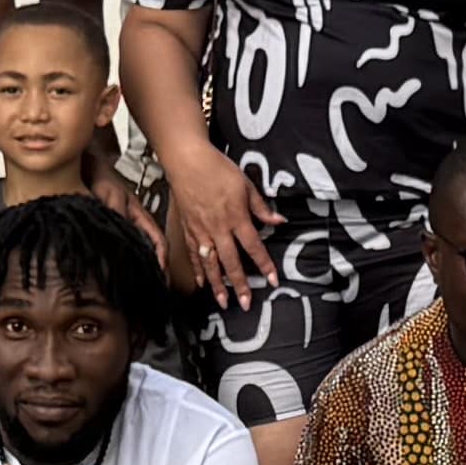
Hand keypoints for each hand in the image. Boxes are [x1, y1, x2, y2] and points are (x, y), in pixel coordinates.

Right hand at [163, 147, 276, 305]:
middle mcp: (218, 229)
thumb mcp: (246, 185)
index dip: (264, 265)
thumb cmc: (217, 169)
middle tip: (246, 304)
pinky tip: (202, 283)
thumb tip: (279, 221)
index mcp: (236, 217)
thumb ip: (261, 207)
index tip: (272, 281)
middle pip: (231, 262)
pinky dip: (198, 270)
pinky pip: (194, 255)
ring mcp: (201, 231)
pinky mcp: (188, 229)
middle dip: (240, 285)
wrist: (187, 161)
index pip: (254, 247)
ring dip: (218, 285)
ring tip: (223, 302)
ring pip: (210, 264)